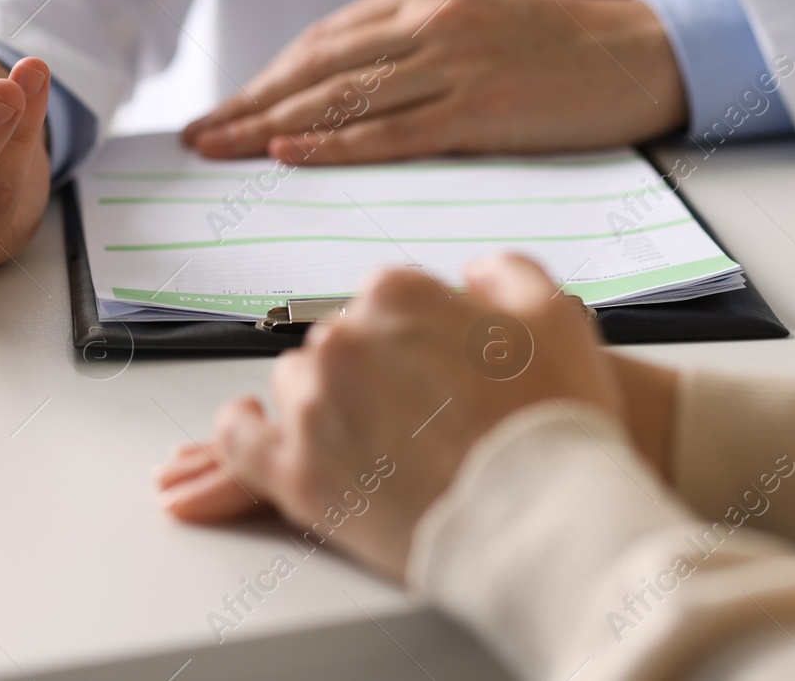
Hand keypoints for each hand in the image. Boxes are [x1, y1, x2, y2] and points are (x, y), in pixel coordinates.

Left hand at [153, 254, 675, 579]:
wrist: (544, 519)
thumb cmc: (554, 423)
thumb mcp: (554, 315)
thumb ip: (504, 275)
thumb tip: (473, 276)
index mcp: (396, 295)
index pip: (387, 304)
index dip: (420, 341)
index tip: (442, 372)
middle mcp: (343, 339)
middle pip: (342, 346)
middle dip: (375, 376)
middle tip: (425, 419)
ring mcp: (314, 408)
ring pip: (298, 389)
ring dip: (326, 406)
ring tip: (379, 444)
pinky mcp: (296, 475)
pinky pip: (240, 442)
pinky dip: (245, 432)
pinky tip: (256, 429)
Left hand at [181, 0, 687, 163]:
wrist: (646, 53)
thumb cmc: (562, 47)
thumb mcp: (478, 21)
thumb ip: (413, 43)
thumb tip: (345, 87)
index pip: (322, 41)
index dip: (265, 78)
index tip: (224, 107)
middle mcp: (430, 20)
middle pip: (316, 66)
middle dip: (248, 102)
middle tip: (197, 134)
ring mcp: (456, 62)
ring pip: (342, 97)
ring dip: (270, 125)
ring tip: (220, 149)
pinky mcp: (484, 107)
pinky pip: (393, 130)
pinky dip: (336, 144)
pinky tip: (290, 154)